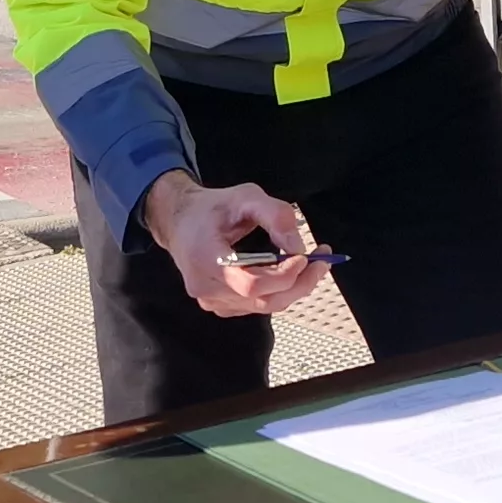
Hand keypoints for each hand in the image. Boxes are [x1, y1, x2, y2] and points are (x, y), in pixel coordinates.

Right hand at [139, 176, 328, 319]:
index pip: (251, 283)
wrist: (179, 222)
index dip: (283, 275)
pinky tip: (286, 273)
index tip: (304, 256)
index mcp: (205, 258)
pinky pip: (256, 306)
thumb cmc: (211, 208)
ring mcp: (211, 301)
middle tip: (322, 261)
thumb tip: (298, 246)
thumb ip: (275, 216)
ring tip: (310, 264)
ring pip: (264, 306)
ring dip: (293, 288)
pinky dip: (278, 292)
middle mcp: (205, 287)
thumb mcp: (245, 196)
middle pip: (263, 300)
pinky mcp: (219, 306)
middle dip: (299, 283)